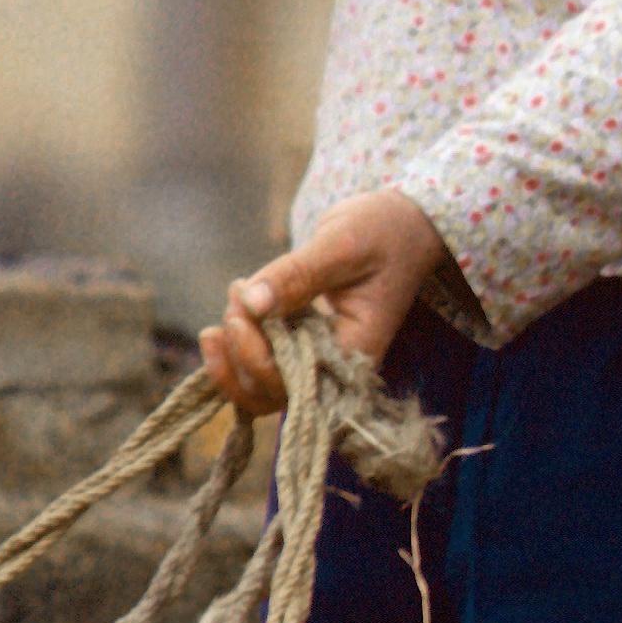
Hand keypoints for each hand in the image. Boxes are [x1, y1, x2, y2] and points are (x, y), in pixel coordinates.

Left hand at [202, 188, 447, 416]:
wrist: (403, 228)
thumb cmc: (383, 233)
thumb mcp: (342, 245)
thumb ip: (298, 275)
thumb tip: (251, 302)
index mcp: (355, 353)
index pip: (294, 379)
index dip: (255, 353)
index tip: (240, 305)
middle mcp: (335, 368)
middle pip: (271, 393)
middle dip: (239, 354)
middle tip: (234, 298)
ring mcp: (318, 361)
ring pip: (261, 390)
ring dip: (230, 364)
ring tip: (219, 320)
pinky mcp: (303, 348)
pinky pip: (263, 371)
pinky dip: (236, 358)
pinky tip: (218, 331)